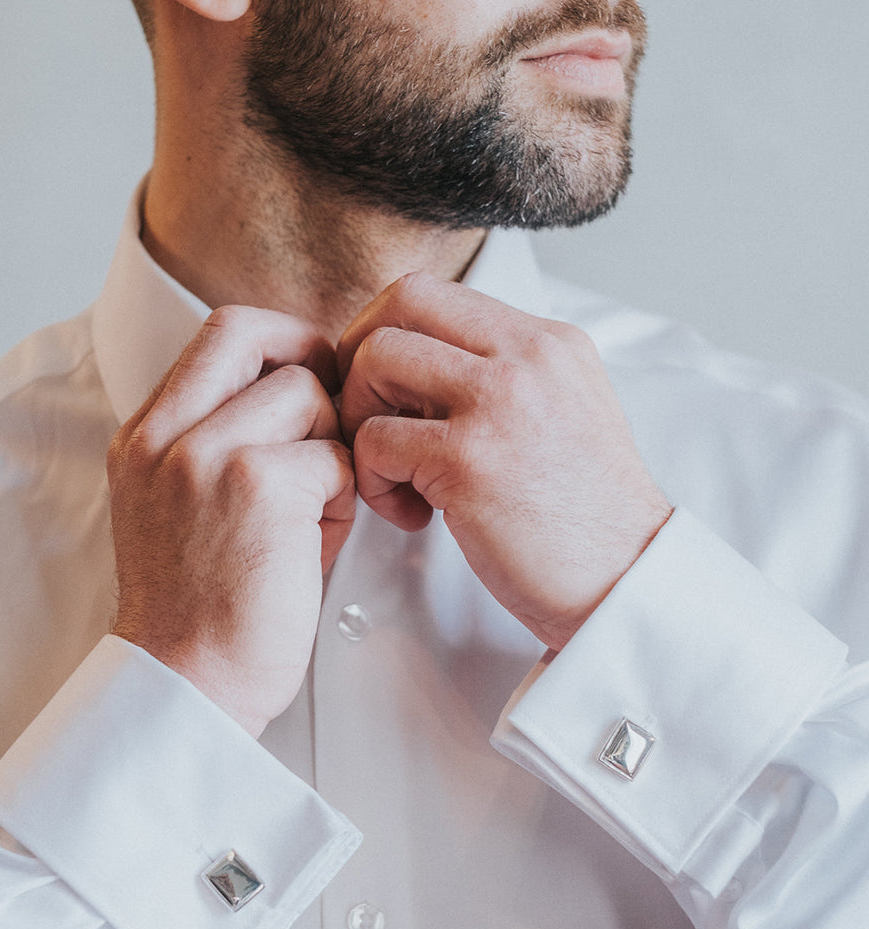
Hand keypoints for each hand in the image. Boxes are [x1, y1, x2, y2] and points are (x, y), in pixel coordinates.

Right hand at [107, 306, 355, 736]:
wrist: (189, 683)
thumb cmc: (202, 607)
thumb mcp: (183, 508)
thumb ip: (224, 442)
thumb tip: (304, 393)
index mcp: (144, 437)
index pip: (216, 335)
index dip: (277, 341)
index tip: (307, 376)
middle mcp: (165, 436)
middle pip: (253, 334)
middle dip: (309, 361)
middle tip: (332, 413)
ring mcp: (206, 455)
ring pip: (307, 394)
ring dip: (330, 445)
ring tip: (315, 507)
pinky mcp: (258, 486)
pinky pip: (335, 456)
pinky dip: (342, 493)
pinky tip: (319, 539)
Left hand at [338, 272, 670, 650]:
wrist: (623, 581)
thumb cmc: (583, 516)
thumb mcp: (562, 413)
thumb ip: (501, 378)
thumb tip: (417, 371)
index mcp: (548, 341)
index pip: (434, 291)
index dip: (385, 330)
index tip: (384, 388)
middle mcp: (526, 356)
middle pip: (399, 301)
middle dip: (360, 357)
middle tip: (368, 418)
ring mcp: (498, 402)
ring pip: (376, 361)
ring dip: (361, 420)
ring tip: (393, 474)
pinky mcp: (469, 459)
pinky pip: (374, 441)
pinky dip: (374, 481)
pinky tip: (413, 515)